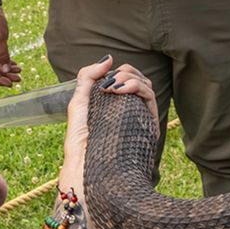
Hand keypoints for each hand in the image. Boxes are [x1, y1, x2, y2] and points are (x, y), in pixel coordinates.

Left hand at [59, 58, 154, 209]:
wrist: (83, 171)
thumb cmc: (79, 144)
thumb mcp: (79, 103)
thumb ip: (88, 77)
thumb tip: (109, 58)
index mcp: (116, 108)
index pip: (128, 81)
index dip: (119, 72)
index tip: (104, 77)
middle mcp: (131, 114)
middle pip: (140, 80)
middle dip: (127, 73)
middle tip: (110, 83)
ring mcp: (140, 121)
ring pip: (148, 87)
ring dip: (131, 78)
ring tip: (113, 87)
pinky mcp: (148, 128)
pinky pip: (150, 99)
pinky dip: (136, 87)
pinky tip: (119, 90)